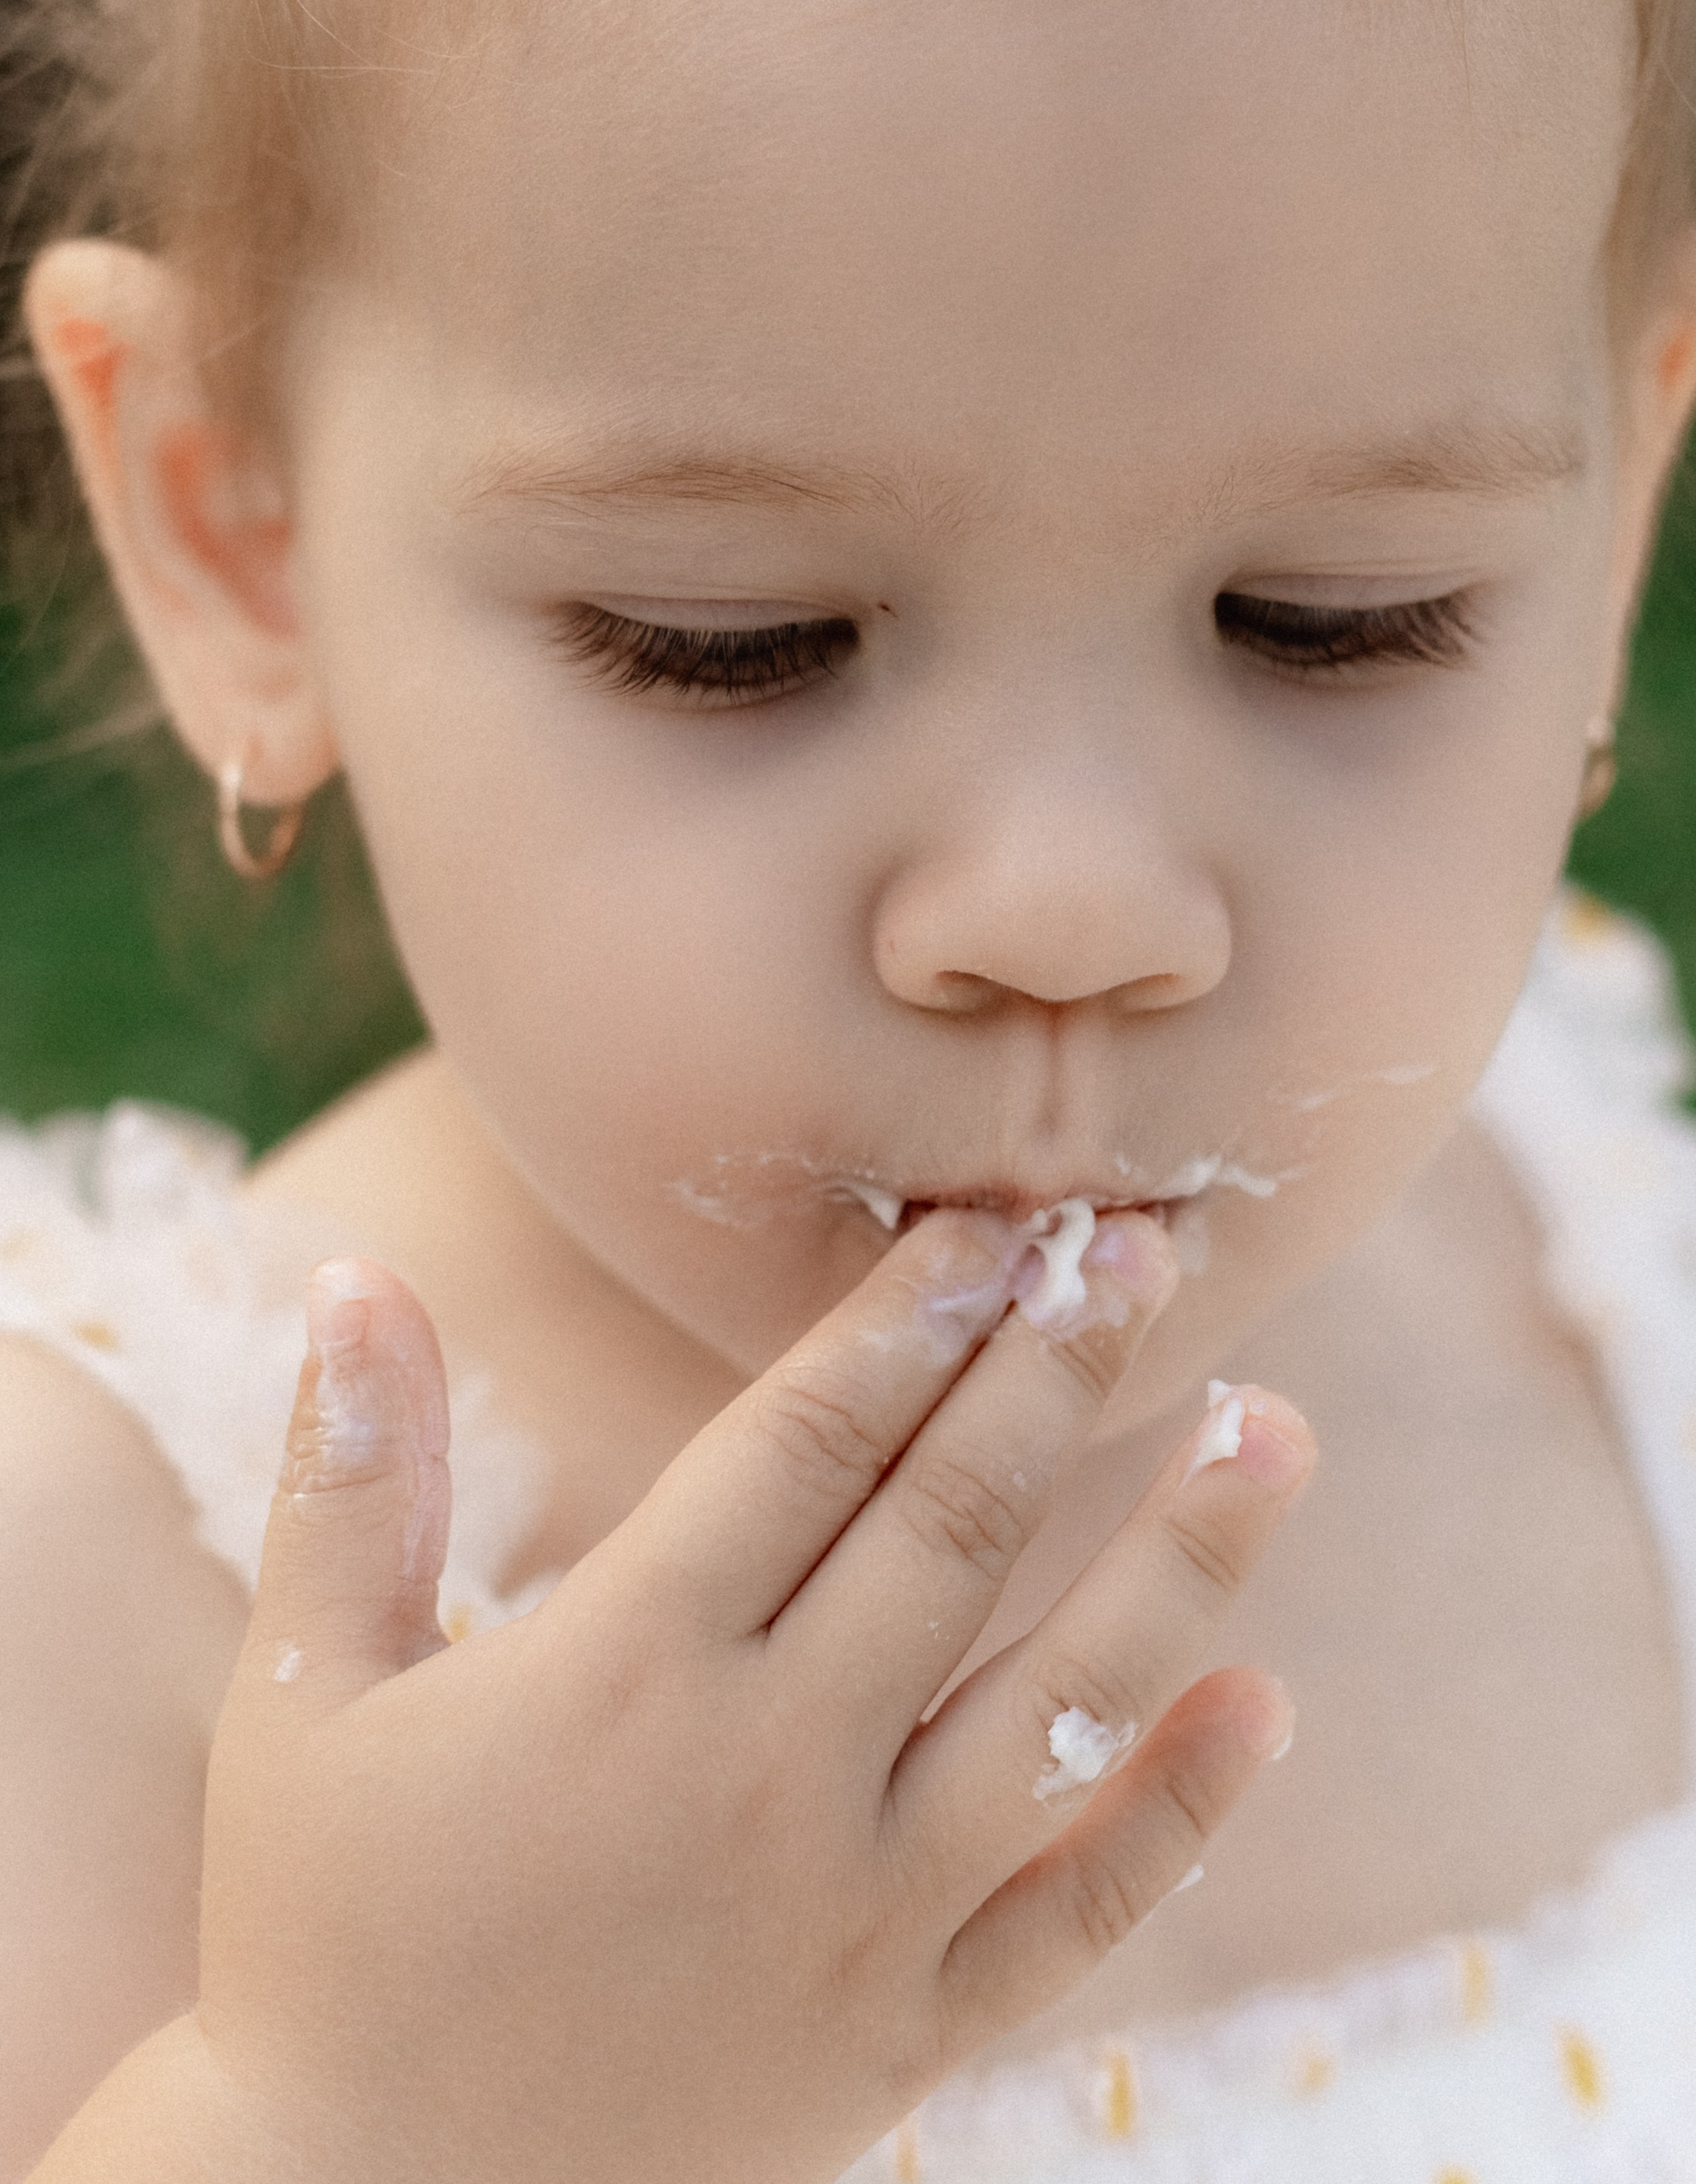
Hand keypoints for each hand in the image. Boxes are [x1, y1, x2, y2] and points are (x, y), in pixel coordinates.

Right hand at [184, 1211, 1308, 2183]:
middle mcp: (768, 1772)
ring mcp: (858, 1910)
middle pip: (952, 1530)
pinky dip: (1181, 1810)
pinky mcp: (905, 2032)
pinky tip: (1265, 1702)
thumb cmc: (322, 1935)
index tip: (995, 1222)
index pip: (809, 1443)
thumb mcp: (303, 1694)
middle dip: (1053, 1373)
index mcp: (626, 1666)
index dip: (910, 1318)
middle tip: (1144, 1248)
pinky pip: (1076, 1914)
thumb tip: (345, 1271)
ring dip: (1180, 1556)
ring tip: (1275, 1429)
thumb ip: (350, 1473)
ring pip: (1060, 1703)